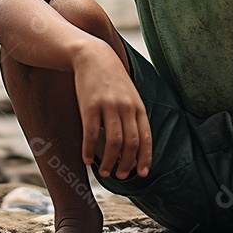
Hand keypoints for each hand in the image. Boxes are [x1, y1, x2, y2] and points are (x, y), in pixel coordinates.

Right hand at [73, 44, 151, 179]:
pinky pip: (91, 134)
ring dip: (109, 161)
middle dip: (127, 164)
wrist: (93, 56)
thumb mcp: (129, 95)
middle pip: (130, 143)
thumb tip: (133, 144)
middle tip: (120, 176)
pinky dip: (89, 150)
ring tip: (105, 172)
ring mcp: (108, 106)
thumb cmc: (112, 79)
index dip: (145, 157)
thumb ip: (132, 116)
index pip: (146, 137)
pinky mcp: (89, 106)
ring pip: (113, 142)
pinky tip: (87, 160)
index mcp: (138, 106)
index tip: (141, 174)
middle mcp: (126, 107)